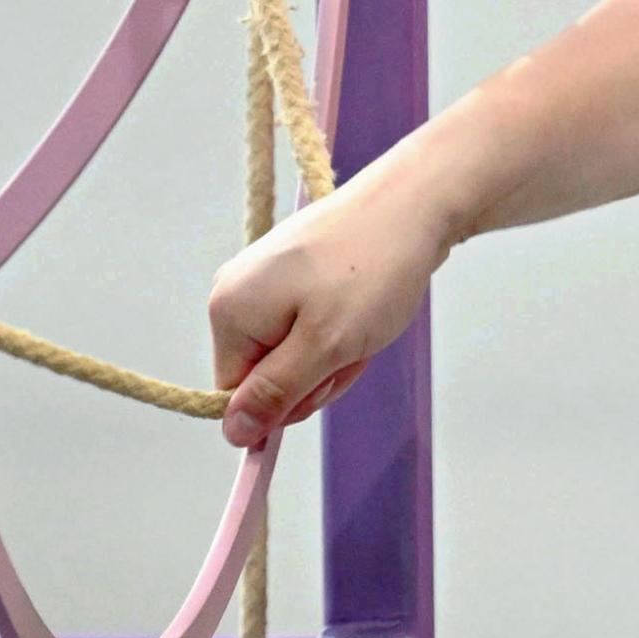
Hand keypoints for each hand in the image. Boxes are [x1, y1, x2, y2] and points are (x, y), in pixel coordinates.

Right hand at [205, 167, 453, 450]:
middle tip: (352, 344)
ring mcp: (265, 280)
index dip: (287, 400)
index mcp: (229, 310)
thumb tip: (231, 432)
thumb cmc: (368, 274)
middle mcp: (236, 291)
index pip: (238, 395)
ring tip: (363, 322)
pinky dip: (339, 330)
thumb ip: (275, 394)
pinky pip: (308, 327)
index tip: (327, 372)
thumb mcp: (324, 348)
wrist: (410, 205)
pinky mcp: (293, 273)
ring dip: (335, 354)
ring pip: (294, 354)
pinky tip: (363, 310)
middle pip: (267, 376)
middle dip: (316, 375)